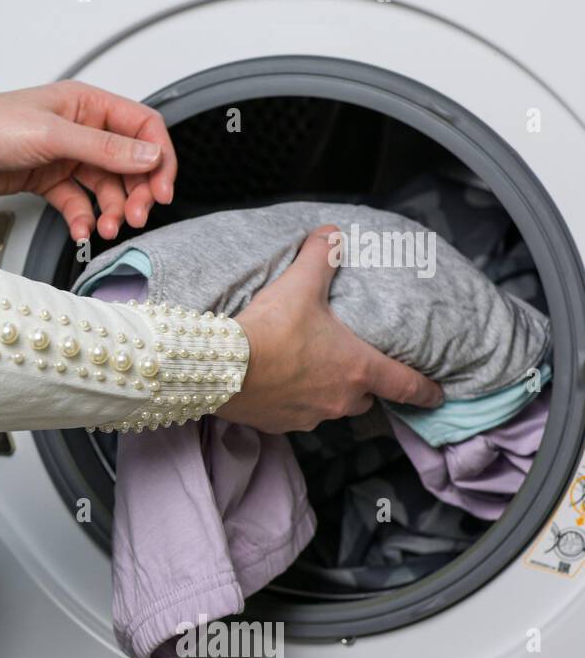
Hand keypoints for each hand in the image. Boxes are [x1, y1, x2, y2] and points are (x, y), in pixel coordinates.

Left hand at [0, 81, 175, 242]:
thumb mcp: (53, 135)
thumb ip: (104, 149)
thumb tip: (148, 155)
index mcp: (87, 103)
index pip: (142, 128)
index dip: (158, 158)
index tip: (162, 189)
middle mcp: (80, 128)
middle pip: (128, 162)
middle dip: (137, 191)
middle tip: (137, 215)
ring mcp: (64, 155)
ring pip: (105, 186)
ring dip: (112, 209)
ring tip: (108, 227)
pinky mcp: (47, 179)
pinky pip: (78, 201)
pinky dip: (84, 217)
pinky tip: (83, 229)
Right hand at [218, 226, 443, 433]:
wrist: (221, 365)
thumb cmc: (271, 328)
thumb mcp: (300, 285)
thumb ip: (321, 257)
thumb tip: (331, 232)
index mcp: (358, 368)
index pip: (406, 386)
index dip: (426, 390)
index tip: (437, 395)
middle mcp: (339, 399)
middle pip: (365, 399)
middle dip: (363, 386)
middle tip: (352, 369)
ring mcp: (309, 416)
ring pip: (330, 408)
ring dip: (326, 394)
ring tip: (307, 373)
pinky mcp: (279, 424)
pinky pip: (296, 416)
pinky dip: (293, 403)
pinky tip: (277, 385)